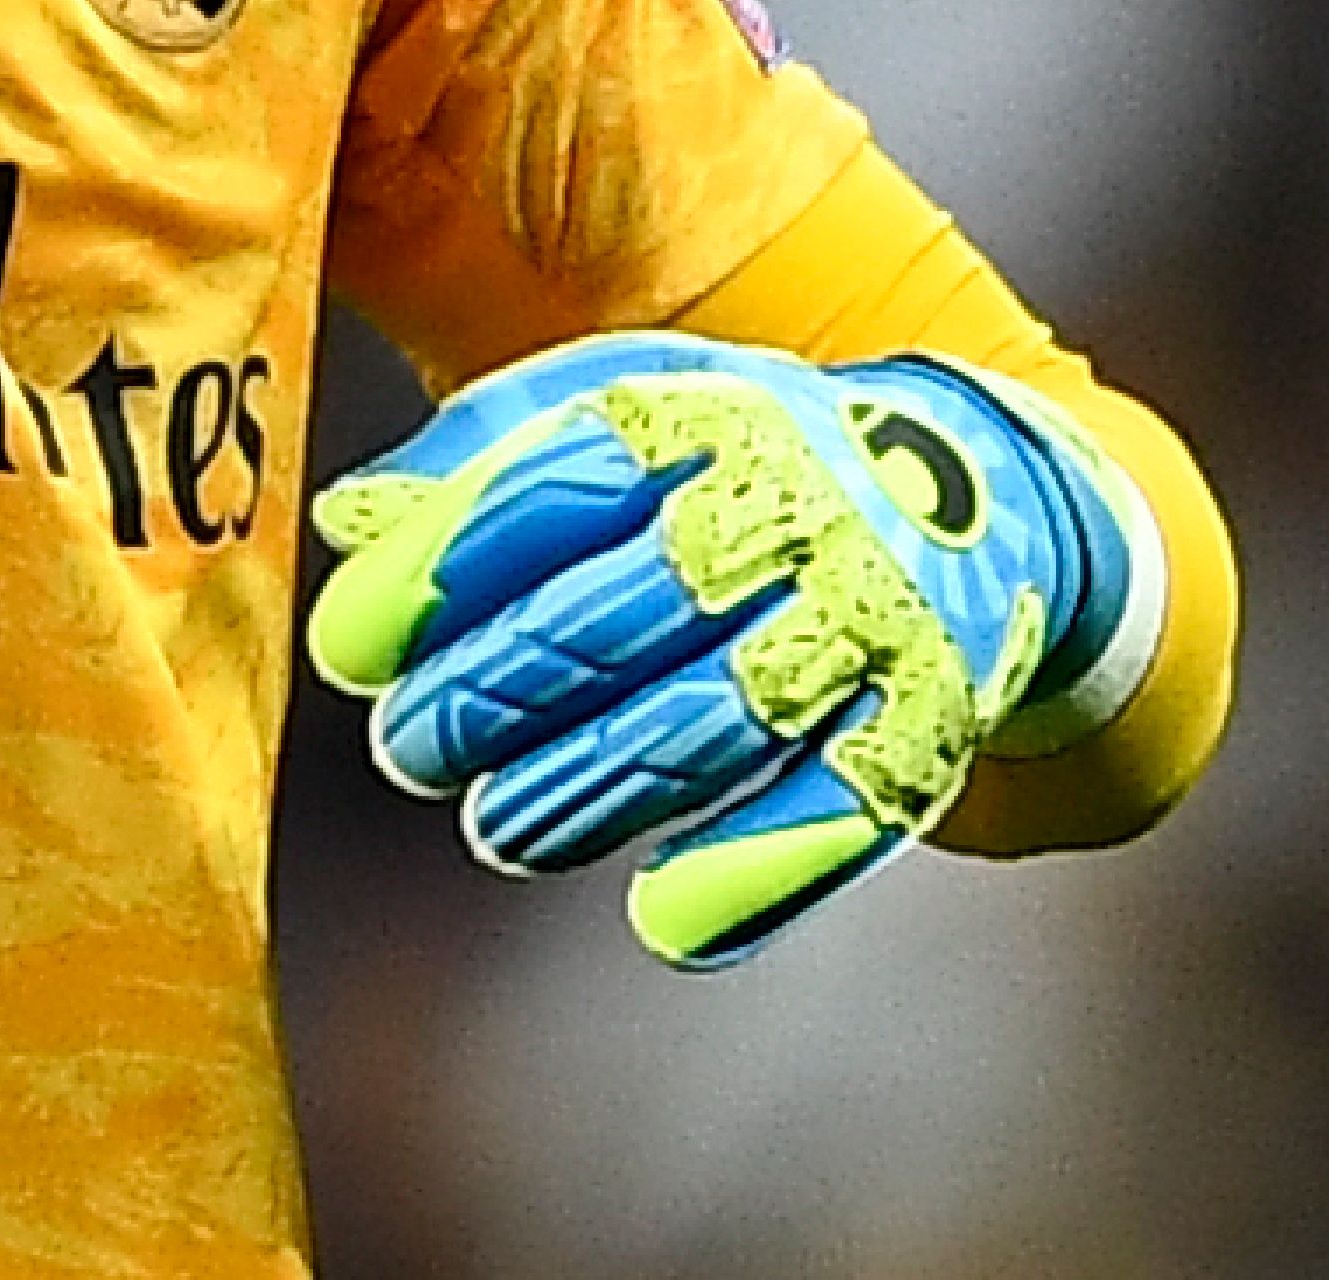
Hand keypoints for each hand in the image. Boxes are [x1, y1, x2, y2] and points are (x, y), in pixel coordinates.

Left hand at [303, 331, 1147, 967]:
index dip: (451, 564)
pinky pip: (847, 808)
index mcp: (708, 412)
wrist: (983, 495)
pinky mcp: (934, 719)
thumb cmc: (734, 463)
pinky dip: (756, 869)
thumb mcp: (622, 421)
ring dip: (598, 789)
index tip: (354, 647)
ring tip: (498, 830)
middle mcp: (800, 503)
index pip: (563, 478)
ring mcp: (874, 613)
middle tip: (408, 751)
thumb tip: (344, 530)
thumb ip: (481, 468)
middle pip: (631, 606)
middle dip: (502, 689)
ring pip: (720, 717)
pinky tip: (663, 916)